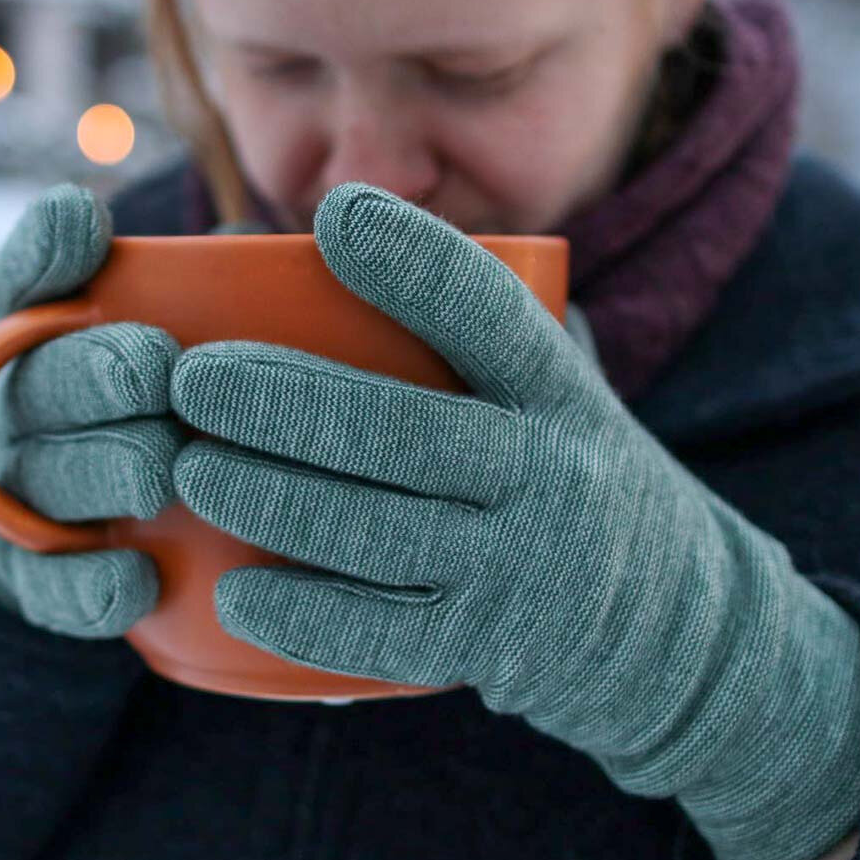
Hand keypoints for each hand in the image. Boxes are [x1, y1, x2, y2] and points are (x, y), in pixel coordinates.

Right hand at [0, 184, 189, 637]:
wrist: (130, 526)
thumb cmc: (191, 405)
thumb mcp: (208, 334)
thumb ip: (226, 291)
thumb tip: (283, 244)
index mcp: (59, 343)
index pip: (33, 286)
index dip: (46, 257)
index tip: (84, 229)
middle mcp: (36, 413)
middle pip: (44, 385)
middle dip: (92, 374)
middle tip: (152, 371)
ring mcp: (35, 496)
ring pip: (48, 480)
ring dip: (97, 470)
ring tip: (156, 470)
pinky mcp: (47, 578)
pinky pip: (54, 589)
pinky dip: (88, 587)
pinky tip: (135, 580)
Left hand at [167, 182, 859, 859]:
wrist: (670, 621)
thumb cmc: (571, 475)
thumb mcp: (556, 396)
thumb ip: (476, 336)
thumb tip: (310, 265)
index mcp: (559, 394)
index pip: (488, 312)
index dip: (412, 259)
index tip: (334, 214)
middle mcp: (545, 474)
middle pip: (399, 430)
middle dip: (280, 401)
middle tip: (189, 379)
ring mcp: (515, 567)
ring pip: (372, 529)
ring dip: (266, 497)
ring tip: (188, 468)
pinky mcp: (483, 645)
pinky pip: (378, 632)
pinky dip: (300, 613)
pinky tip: (235, 590)